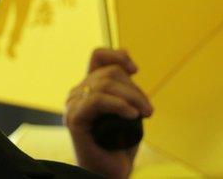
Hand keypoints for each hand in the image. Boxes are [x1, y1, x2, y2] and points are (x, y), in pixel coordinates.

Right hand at [65, 48, 152, 178]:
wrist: (110, 173)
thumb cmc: (120, 145)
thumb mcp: (128, 110)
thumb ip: (125, 90)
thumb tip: (131, 67)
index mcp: (88, 87)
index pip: (98, 55)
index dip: (117, 55)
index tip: (135, 70)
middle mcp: (77, 93)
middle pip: (109, 72)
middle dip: (135, 89)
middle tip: (149, 111)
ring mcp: (73, 105)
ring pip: (105, 84)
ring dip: (132, 97)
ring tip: (145, 115)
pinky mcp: (74, 119)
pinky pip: (97, 99)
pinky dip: (118, 104)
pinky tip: (131, 115)